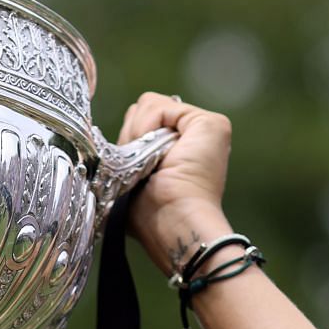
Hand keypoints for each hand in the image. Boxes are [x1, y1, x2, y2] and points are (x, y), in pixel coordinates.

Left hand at [115, 92, 233, 278]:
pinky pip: (159, 106)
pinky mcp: (210, 123)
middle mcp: (196, 135)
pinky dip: (147, 128)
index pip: (140, 122)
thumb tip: (117, 143)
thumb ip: (131, 149)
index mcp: (180, 147)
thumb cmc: (152, 215)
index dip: (130, 141)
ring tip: (151, 164)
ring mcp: (206, 127)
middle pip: (143, 110)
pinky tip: (156, 155)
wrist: (174, 224)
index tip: (136, 171)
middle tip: (143, 167)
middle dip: (133, 135)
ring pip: (148, 105)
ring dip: (138, 134)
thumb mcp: (133, 176)